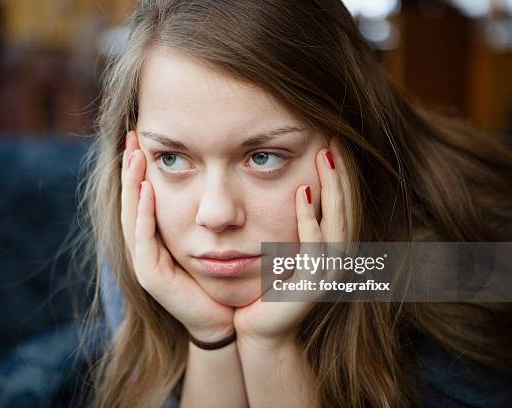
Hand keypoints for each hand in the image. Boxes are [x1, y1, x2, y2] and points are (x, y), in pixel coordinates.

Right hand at [121, 130, 234, 341]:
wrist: (221, 318)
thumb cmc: (218, 278)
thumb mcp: (209, 238)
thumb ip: (203, 212)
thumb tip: (214, 178)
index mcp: (156, 236)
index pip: (142, 195)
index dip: (139, 168)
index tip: (142, 137)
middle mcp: (144, 246)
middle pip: (131, 200)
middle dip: (130, 168)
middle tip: (132, 136)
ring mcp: (144, 261)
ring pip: (131, 215)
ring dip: (132, 185)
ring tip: (135, 156)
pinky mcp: (151, 276)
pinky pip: (143, 239)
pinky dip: (144, 213)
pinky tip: (148, 189)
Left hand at [233, 137, 352, 345]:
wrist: (259, 329)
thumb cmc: (266, 287)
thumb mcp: (282, 249)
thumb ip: (293, 225)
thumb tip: (294, 188)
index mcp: (332, 250)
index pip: (343, 205)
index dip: (342, 175)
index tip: (332, 143)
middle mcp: (338, 260)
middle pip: (346, 208)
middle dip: (342, 174)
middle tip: (333, 141)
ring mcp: (328, 273)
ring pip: (337, 222)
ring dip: (332, 188)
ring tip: (325, 157)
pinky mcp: (312, 285)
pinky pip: (314, 245)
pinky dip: (309, 218)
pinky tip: (302, 192)